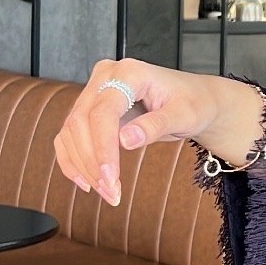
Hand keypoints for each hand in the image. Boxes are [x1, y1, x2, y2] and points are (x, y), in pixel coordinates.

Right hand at [53, 62, 257, 207]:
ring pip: (71, 131)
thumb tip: (126, 140)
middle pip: (80, 122)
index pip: (103, 112)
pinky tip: (87, 183)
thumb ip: (156, 125)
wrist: (195, 100)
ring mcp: (95, 92)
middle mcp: (106, 77)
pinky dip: (73, 161)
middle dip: (92, 162)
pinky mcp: (90, 110)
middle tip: (111, 191)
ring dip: (83, 166)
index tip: (110, 177)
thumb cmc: (193, 103)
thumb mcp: (184, 115)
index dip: (103, 147)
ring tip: (107, 191)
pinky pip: (69, 137)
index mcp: (129, 72)